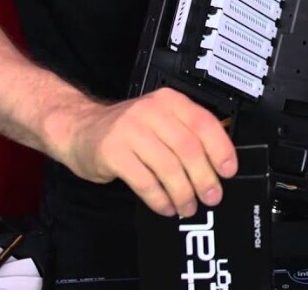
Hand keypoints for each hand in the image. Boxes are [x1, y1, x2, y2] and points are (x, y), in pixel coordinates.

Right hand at [54, 87, 237, 217]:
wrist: (79, 128)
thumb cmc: (128, 130)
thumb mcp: (161, 121)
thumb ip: (187, 135)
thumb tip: (219, 166)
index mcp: (170, 102)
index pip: (204, 123)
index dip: (220, 150)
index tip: (228, 172)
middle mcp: (151, 111)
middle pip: (188, 148)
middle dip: (204, 178)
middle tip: (212, 197)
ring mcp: (129, 130)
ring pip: (168, 167)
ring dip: (183, 193)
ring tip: (188, 206)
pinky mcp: (112, 152)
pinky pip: (144, 182)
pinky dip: (159, 199)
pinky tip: (166, 207)